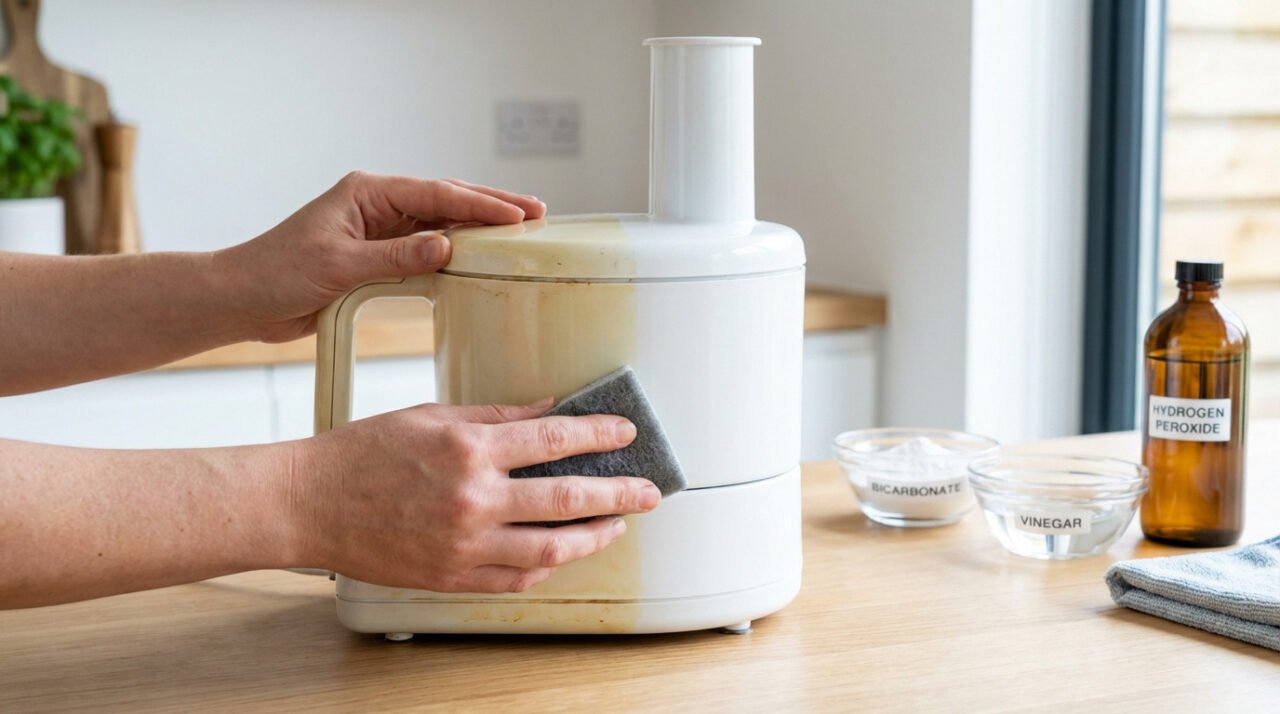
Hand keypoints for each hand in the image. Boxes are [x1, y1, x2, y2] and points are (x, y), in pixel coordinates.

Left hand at [217, 172, 546, 342]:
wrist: (242, 299)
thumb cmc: (276, 273)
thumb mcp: (341, 265)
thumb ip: (397, 257)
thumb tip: (447, 247)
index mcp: (367, 192)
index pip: (436, 194)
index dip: (481, 204)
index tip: (519, 215)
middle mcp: (376, 205)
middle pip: (446, 202)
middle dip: (491, 208)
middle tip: (536, 215)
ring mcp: (378, 229)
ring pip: (440, 225)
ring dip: (478, 230)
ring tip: (520, 233)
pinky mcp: (377, 256)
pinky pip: (426, 251)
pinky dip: (455, 254)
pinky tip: (480, 259)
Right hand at [291, 401, 660, 592]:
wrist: (310, 503)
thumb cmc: (364, 453)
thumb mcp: (432, 417)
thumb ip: (496, 416)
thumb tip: (548, 410)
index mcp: (469, 449)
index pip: (555, 439)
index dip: (600, 435)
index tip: (626, 433)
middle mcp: (473, 499)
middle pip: (568, 499)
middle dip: (621, 493)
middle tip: (650, 491)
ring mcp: (465, 543)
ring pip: (552, 548)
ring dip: (595, 536)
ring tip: (616, 526)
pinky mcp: (452, 575)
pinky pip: (516, 577)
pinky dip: (546, 565)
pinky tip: (561, 553)